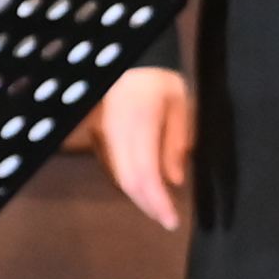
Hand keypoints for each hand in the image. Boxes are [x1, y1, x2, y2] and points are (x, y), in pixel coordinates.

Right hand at [97, 67, 195, 234]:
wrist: (127, 57)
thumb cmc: (160, 79)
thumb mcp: (180, 104)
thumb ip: (177, 142)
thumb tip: (174, 181)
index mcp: (138, 122)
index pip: (145, 174)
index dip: (157, 203)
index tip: (172, 221)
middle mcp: (114, 132)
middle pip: (128, 182)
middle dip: (149, 205)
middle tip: (168, 220)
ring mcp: (102, 134)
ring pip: (119, 177)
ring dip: (140, 196)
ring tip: (160, 206)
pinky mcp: (98, 135)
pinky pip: (114, 167)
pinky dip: (131, 182)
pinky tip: (146, 187)